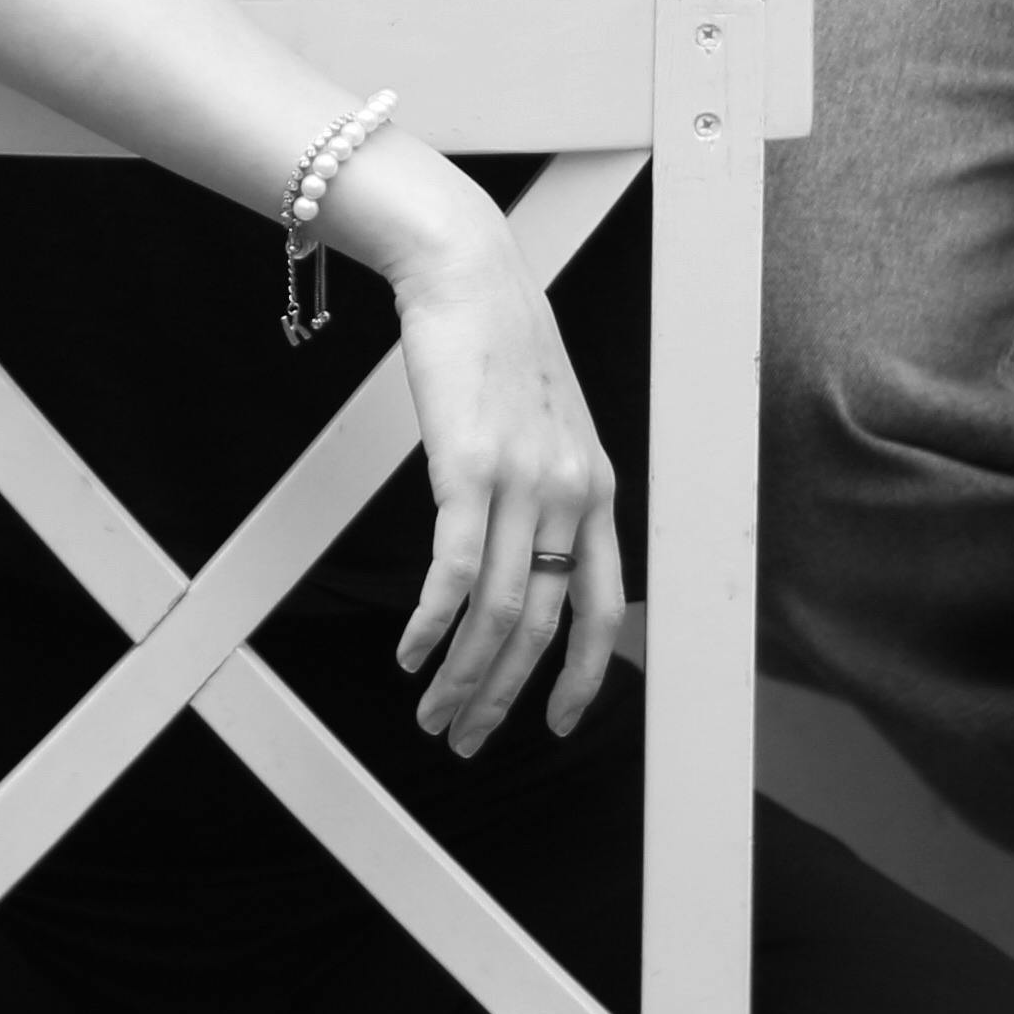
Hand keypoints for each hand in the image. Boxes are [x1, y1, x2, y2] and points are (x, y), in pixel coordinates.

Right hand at [373, 182, 623, 750]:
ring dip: (461, 675)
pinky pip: (451, 573)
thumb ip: (552, 490)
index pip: (606, 608)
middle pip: (543, 627)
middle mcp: (572, 493)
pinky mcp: (468, 469)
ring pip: (497, 613)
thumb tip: (533, 554)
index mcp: (599, 488)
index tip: (559, 724)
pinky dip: (430, 625)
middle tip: (467, 738)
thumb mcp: (551, 424)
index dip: (585, 677)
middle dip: (504, 697)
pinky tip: (408, 652)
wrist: (470, 275)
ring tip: (430, 712)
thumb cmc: (501, 345)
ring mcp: (523, 483)